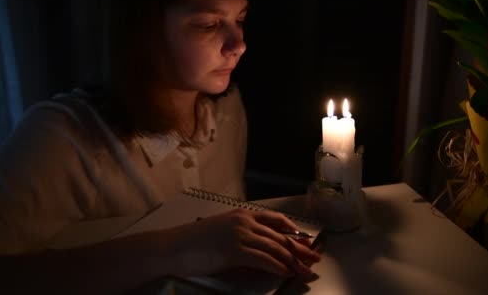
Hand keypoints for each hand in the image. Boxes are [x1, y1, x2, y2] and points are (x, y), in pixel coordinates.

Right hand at [166, 209, 320, 276]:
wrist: (172, 247)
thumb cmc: (194, 243)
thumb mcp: (223, 235)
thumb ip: (245, 240)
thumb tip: (266, 255)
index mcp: (242, 214)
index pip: (277, 221)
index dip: (295, 233)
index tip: (308, 243)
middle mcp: (244, 221)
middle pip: (280, 236)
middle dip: (300, 250)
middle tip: (314, 260)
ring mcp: (240, 234)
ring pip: (275, 248)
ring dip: (293, 262)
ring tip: (304, 272)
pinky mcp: (234, 250)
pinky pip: (263, 259)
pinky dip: (277, 266)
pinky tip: (286, 273)